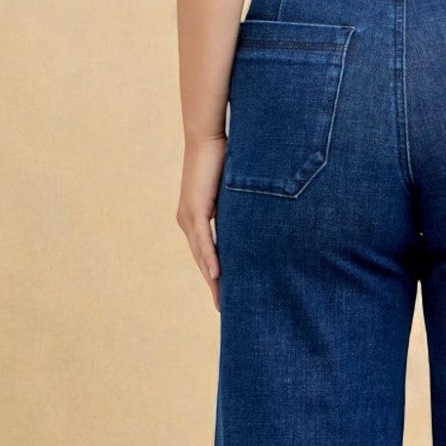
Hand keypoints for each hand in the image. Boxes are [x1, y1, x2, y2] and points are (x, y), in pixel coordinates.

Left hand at [178, 133, 226, 310]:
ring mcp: (189, 217)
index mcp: (195, 217)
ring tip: (222, 301)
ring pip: (201, 256)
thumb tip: (257, 215)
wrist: (207, 137)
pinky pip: (204, 241)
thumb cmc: (222, 157)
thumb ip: (240, 205)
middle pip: (202, 261)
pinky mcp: (195, 209)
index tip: (226, 294)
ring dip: (212, 280)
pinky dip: (211, 259)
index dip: (216, 275)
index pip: (205, 253)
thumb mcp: (233, 189)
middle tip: (224, 308)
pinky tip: (217, 276)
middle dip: (214, 286)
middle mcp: (188, 220)